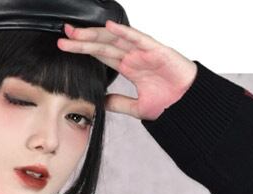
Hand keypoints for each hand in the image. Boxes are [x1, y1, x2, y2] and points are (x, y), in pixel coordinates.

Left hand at [57, 20, 196, 120]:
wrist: (188, 105)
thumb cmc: (169, 103)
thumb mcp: (137, 108)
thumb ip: (118, 103)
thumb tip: (101, 102)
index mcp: (129, 67)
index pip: (101, 55)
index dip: (84, 49)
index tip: (66, 46)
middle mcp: (134, 56)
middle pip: (103, 44)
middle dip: (83, 40)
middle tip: (64, 35)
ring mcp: (144, 52)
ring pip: (116, 39)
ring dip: (96, 34)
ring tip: (77, 32)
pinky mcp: (157, 51)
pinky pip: (138, 39)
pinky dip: (125, 32)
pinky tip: (110, 26)